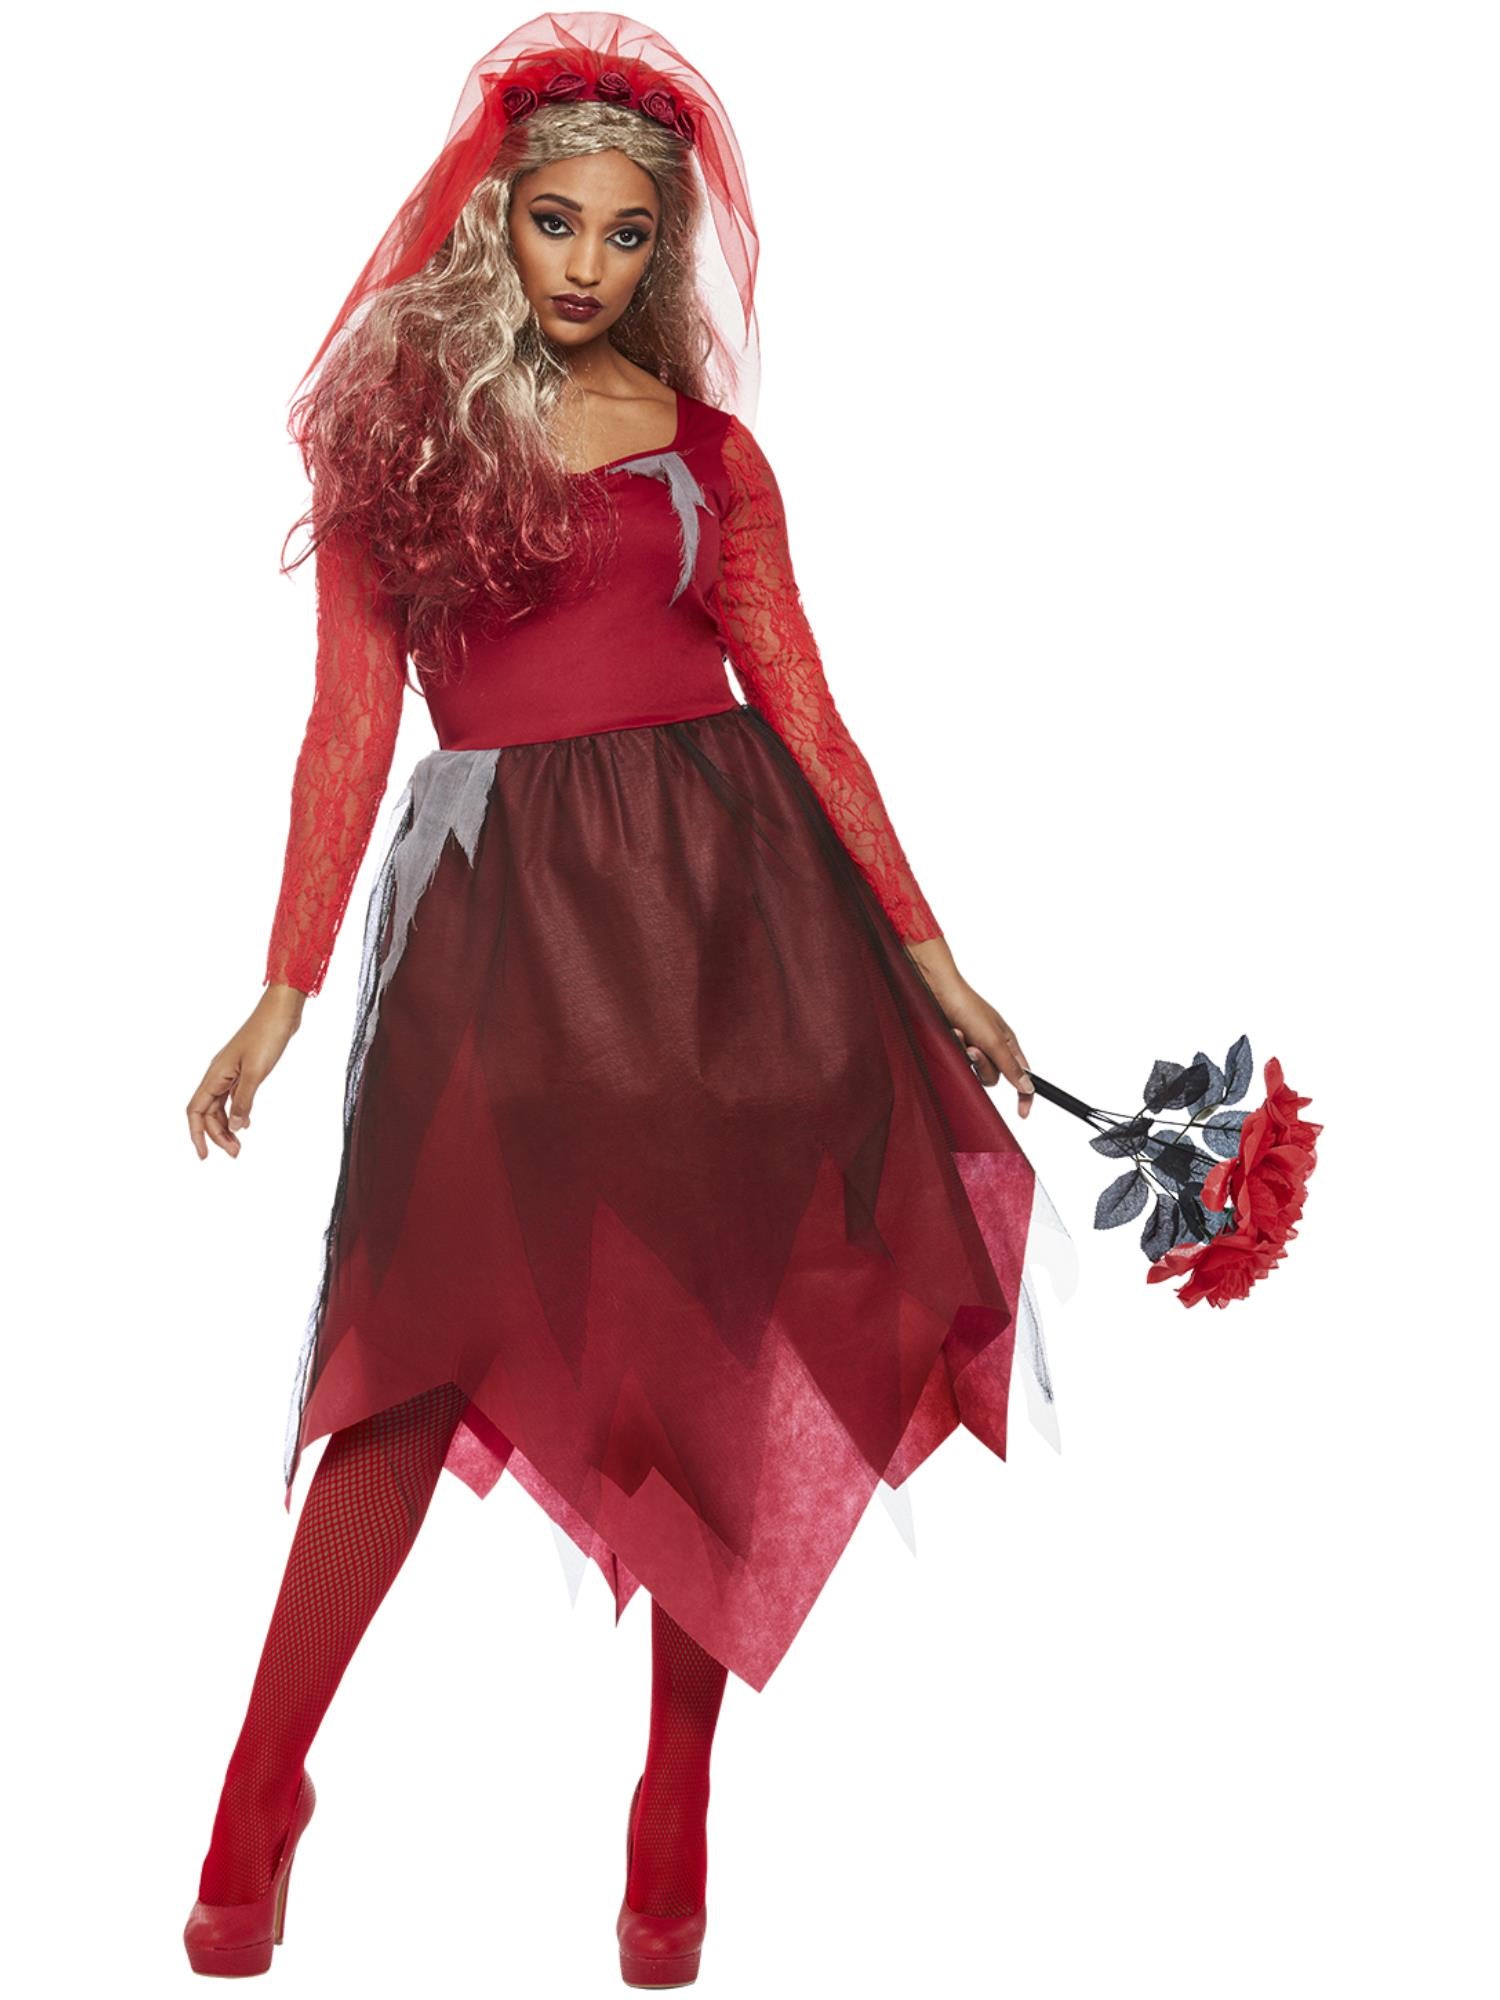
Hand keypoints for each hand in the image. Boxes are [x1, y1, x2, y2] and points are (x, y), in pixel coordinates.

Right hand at [186, 983, 306, 1159]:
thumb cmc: (267, 1036)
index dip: (197, 1135)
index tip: (204, 1156)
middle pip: (208, 1113)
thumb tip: (235, 1126)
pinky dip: (236, 1112)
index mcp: (215, 1075)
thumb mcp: (257, 1073)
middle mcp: (218, 1074)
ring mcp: (230, 1072)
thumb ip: (244, 1101)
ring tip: (239, 1145)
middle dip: (218, 1135)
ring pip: (221, 1106)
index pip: (196, 1111)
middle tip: (236, 1153)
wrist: (281, 1012)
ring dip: (227, 1126)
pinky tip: (245, 1123)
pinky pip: (233, 1097)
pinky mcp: (244, 1070)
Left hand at [905, 938, 1036, 1119]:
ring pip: (975, 1070)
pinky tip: (950, 1033)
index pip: (1022, 1074)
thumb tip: (1028, 1087)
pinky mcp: (958, 1046)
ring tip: (958, 1036)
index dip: (1024, 1094)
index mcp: (1009, 1042)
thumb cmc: (968, 1008)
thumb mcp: (993, 1040)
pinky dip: (955, 1048)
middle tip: (972, 1050)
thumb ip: (1010, 1066)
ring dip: (966, 1055)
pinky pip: (959, 1061)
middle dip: (982, 1066)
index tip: (1023, 1114)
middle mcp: (994, 1046)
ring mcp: (975, 1046)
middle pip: (994, 1076)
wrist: (937, 991)